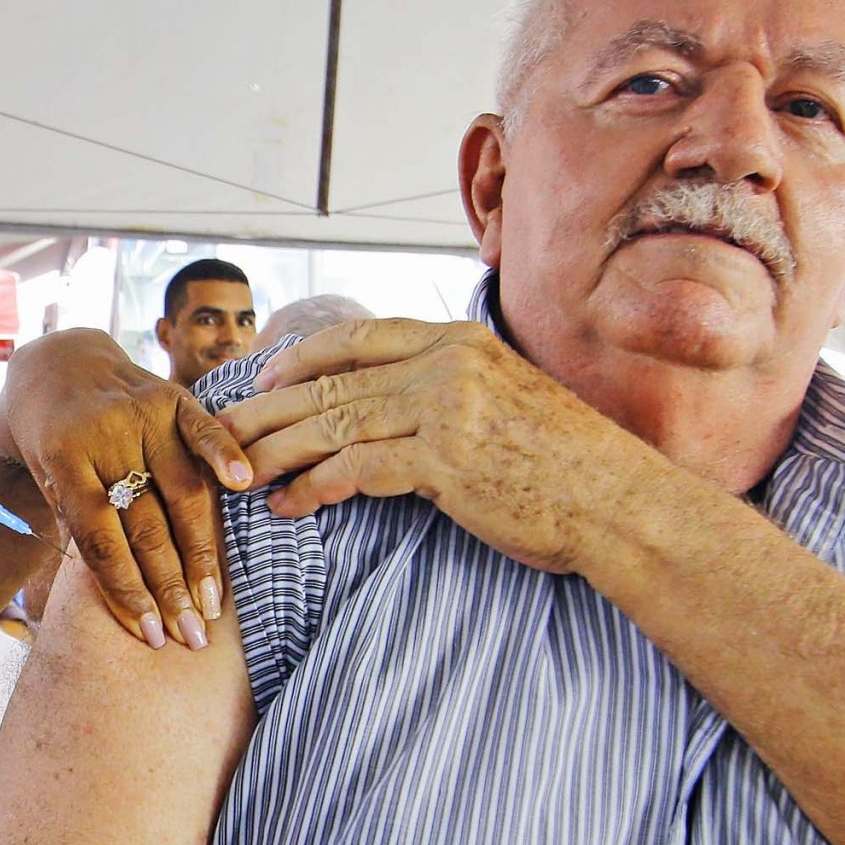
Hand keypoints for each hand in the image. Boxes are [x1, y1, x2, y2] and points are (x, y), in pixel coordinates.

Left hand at [0, 329, 254, 648]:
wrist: (53, 366)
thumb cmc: (49, 440)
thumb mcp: (44, 481)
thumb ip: (81, 524)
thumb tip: (130, 596)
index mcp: (62, 460)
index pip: (102, 541)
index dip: (128, 591)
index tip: (152, 633)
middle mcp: (103, 436)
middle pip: (147, 526)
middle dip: (171, 587)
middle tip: (191, 634)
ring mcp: (140, 413)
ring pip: (182, 494)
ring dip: (201, 553)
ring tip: (213, 602)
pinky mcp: (169, 396)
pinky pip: (202, 429)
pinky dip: (223, 454)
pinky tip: (243, 483)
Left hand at [223, 319, 625, 573]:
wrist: (619, 502)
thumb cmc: (569, 465)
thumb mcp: (511, 400)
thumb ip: (455, 389)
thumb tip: (405, 406)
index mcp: (460, 342)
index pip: (361, 338)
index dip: (303, 357)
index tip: (266, 377)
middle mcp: (447, 365)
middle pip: (332, 384)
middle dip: (270, 411)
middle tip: (225, 434)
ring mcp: (444, 410)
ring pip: (333, 424)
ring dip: (276, 452)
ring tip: (237, 474)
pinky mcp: (443, 461)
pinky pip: (355, 471)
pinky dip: (313, 489)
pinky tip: (287, 506)